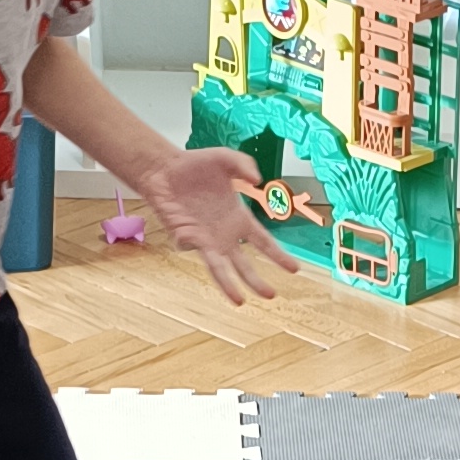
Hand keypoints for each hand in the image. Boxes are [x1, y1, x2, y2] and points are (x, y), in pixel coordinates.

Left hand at [143, 143, 298, 307]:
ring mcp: (205, 239)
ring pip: (220, 268)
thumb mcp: (226, 158)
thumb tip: (257, 180)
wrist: (165, 170)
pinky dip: (188, 242)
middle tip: (271, 295)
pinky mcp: (186, 237)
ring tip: (240, 300)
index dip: (278, 256)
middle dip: (257, 281)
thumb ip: (244, 165)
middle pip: (245, 264)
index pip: (263, 242)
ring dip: (229, 285)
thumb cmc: (195, 165)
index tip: (294, 270)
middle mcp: (224, 234)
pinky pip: (190, 247)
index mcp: (239, 219)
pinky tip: (186, 231)